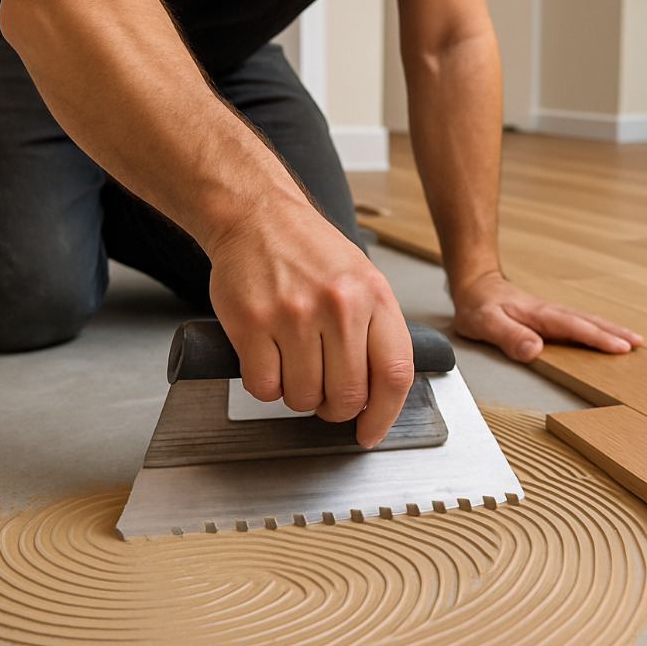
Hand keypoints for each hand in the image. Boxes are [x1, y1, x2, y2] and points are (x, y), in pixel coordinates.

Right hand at [206, 201, 413, 448]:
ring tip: (293, 364)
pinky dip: (265, 386)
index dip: (384, 415)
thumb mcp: (362, 280)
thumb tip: (381, 395)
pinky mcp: (252, 323)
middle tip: (325, 396)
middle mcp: (339, 305)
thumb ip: (376, 332)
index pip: (394, 374)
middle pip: (348, 395)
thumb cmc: (310, 251)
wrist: (257, 216)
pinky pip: (264, 387)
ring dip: (297, 395)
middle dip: (334, 408)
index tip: (370, 431)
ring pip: (303, 397)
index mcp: (374, 296)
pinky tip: (267, 360)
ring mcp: (294, 314)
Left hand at [451, 271, 643, 362]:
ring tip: (632, 340)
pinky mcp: (548, 318)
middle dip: (615, 333)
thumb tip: (534, 349)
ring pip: (587, 321)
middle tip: (639, 344)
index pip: (576, 327)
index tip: (621, 348)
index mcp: (541, 315)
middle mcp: (551, 313)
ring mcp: (551, 314)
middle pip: (589, 322)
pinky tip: (603, 335)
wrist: (475, 286)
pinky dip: (596, 329)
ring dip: (610, 330)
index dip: (599, 338)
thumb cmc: (478, 306)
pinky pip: (578, 323)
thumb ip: (509, 336)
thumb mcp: (485, 323)